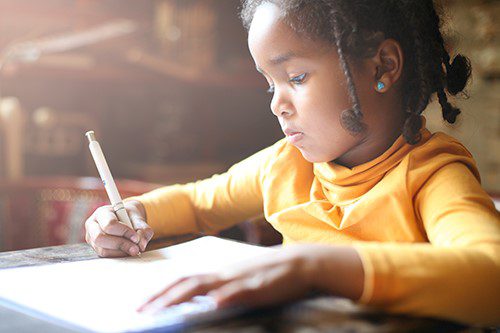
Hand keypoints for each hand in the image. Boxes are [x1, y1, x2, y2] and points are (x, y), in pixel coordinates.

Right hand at [85, 200, 153, 256]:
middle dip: (120, 244)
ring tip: (134, 250)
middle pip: (100, 238)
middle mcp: (92, 225)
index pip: (109, 224)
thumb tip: (141, 245)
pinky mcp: (96, 249)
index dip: (123, 232)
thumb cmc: (129, 216)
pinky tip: (127, 251)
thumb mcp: (138, 217)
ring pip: (102, 250)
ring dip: (120, 252)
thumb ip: (142, 228)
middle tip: (136, 248)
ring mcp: (92, 238)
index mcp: (102, 213)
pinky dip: (118, 255)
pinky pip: (105, 256)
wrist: (125, 218)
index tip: (136, 237)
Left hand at [137, 245, 319, 312]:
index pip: (186, 281)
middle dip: (161, 297)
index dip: (163, 291)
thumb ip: (225, 289)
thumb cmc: (272, 274)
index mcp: (221, 274)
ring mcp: (239, 280)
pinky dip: (224, 297)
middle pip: (187, 283)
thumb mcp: (243, 281)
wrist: (301, 263)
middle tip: (140, 311)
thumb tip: (206, 300)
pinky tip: (213, 304)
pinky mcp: (257, 286)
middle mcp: (225, 275)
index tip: (144, 303)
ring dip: (181, 297)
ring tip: (161, 309)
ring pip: (206, 286)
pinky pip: (238, 291)